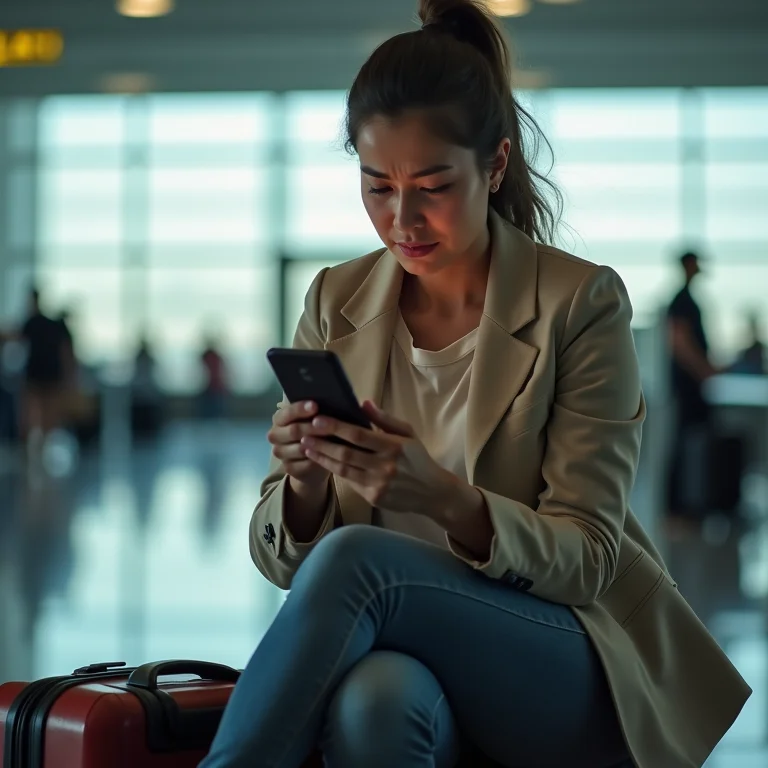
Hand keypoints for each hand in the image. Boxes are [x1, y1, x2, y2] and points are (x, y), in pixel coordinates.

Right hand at [267, 401, 330, 488]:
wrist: (312, 461)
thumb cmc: (315, 433)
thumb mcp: (314, 420)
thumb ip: (316, 413)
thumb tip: (329, 402)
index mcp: (279, 419)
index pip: (287, 412)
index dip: (300, 409)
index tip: (315, 406)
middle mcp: (275, 435)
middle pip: (294, 431)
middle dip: (313, 428)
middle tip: (330, 426)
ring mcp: (280, 453)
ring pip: (300, 448)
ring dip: (317, 445)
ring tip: (334, 441)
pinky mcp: (288, 468)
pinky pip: (304, 464)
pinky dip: (317, 459)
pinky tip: (328, 456)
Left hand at [300, 400, 453, 514]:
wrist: (432, 492)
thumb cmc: (417, 458)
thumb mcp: (407, 433)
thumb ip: (384, 419)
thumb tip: (362, 403)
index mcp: (393, 447)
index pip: (358, 435)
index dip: (336, 427)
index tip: (318, 420)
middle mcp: (385, 466)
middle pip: (346, 453)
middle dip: (322, 443)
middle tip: (304, 434)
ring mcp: (379, 484)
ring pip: (343, 470)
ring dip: (322, 458)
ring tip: (307, 448)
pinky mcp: (374, 498)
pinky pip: (350, 482)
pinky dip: (336, 471)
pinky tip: (324, 461)